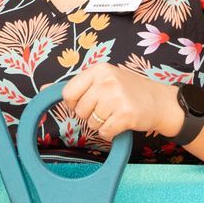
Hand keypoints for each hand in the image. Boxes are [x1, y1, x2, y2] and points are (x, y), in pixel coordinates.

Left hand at [63, 63, 178, 140]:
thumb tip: (42, 89)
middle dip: (90, 115)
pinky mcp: (126, 115)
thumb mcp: (104, 79)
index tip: (88, 102)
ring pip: (91, 123)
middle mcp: (107, 80)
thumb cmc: (130, 91)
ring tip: (116, 113)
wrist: (161, 102)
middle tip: (108, 108)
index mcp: (98, 69)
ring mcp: (117, 97)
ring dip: (102, 124)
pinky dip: (111, 133)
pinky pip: (104, 133)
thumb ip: (76, 85)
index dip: (75, 103)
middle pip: (79, 110)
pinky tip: (122, 123)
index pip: (68, 93)